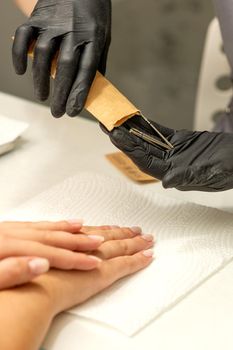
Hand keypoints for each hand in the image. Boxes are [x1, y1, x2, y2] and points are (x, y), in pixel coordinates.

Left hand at [0, 220, 106, 288]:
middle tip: (99, 241)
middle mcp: (8, 234)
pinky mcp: (1, 231)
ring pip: (43, 227)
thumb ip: (10, 272)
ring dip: (66, 228)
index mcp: (5, 247)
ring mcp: (5, 230)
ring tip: (85, 227)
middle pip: (52, 236)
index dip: (75, 259)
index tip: (95, 263)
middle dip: (79, 239)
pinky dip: (49, 224)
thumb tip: (40, 265)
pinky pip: (32, 224)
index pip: (50, 254)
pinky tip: (55, 224)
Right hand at [12, 0, 110, 116]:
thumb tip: (93, 89)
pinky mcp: (38, 16)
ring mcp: (54, 22)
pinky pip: (24, 36)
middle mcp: (74, 30)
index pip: (87, 70)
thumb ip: (97, 61)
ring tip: (42, 96)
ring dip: (41, 79)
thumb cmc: (93, 13)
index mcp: (94, 37)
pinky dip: (19, 54)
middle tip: (56, 112)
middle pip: (66, 66)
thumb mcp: (103, 36)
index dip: (79, 94)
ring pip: (44, 54)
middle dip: (60, 93)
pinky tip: (21, 71)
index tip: (73, 111)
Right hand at [34, 225, 153, 314]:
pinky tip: (149, 255)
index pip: (97, 232)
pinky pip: (127, 264)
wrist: (39, 284)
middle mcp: (89, 245)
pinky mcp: (105, 273)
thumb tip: (52, 250)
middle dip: (126, 232)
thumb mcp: (43, 254)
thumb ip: (54, 249)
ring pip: (123, 247)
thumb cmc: (37, 270)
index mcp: (75, 240)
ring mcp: (99, 258)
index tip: (117, 226)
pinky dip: (139, 259)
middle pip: (113, 236)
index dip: (109, 228)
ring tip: (147, 238)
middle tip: (138, 229)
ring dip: (136, 242)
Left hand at [103, 115, 232, 191]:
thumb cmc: (232, 167)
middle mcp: (171, 164)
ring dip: (132, 130)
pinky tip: (137, 118)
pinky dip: (149, 125)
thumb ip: (188, 177)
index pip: (145, 161)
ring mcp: (175, 152)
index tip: (115, 136)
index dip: (129, 149)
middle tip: (108, 124)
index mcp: (175, 174)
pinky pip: (161, 132)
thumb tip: (167, 182)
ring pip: (148, 140)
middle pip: (142, 151)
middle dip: (124, 138)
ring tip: (117, 119)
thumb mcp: (212, 173)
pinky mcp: (181, 141)